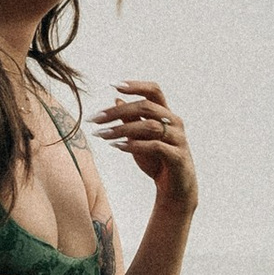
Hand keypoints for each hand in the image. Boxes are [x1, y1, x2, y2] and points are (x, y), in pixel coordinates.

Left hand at [93, 81, 198, 218]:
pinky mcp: (178, 157)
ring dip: (122, 129)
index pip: (153, 90)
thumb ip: (131, 120)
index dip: (135, 85)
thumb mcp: (140, 139)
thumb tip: (117, 99)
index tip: (112, 85)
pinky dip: (135, 145)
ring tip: (102, 135)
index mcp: (166, 114)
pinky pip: (156, 146)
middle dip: (118, 111)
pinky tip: (118, 146)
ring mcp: (178, 139)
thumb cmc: (157, 161)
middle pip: (147, 106)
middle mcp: (174, 122)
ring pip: (150, 126)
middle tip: (95, 118)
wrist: (175, 190)